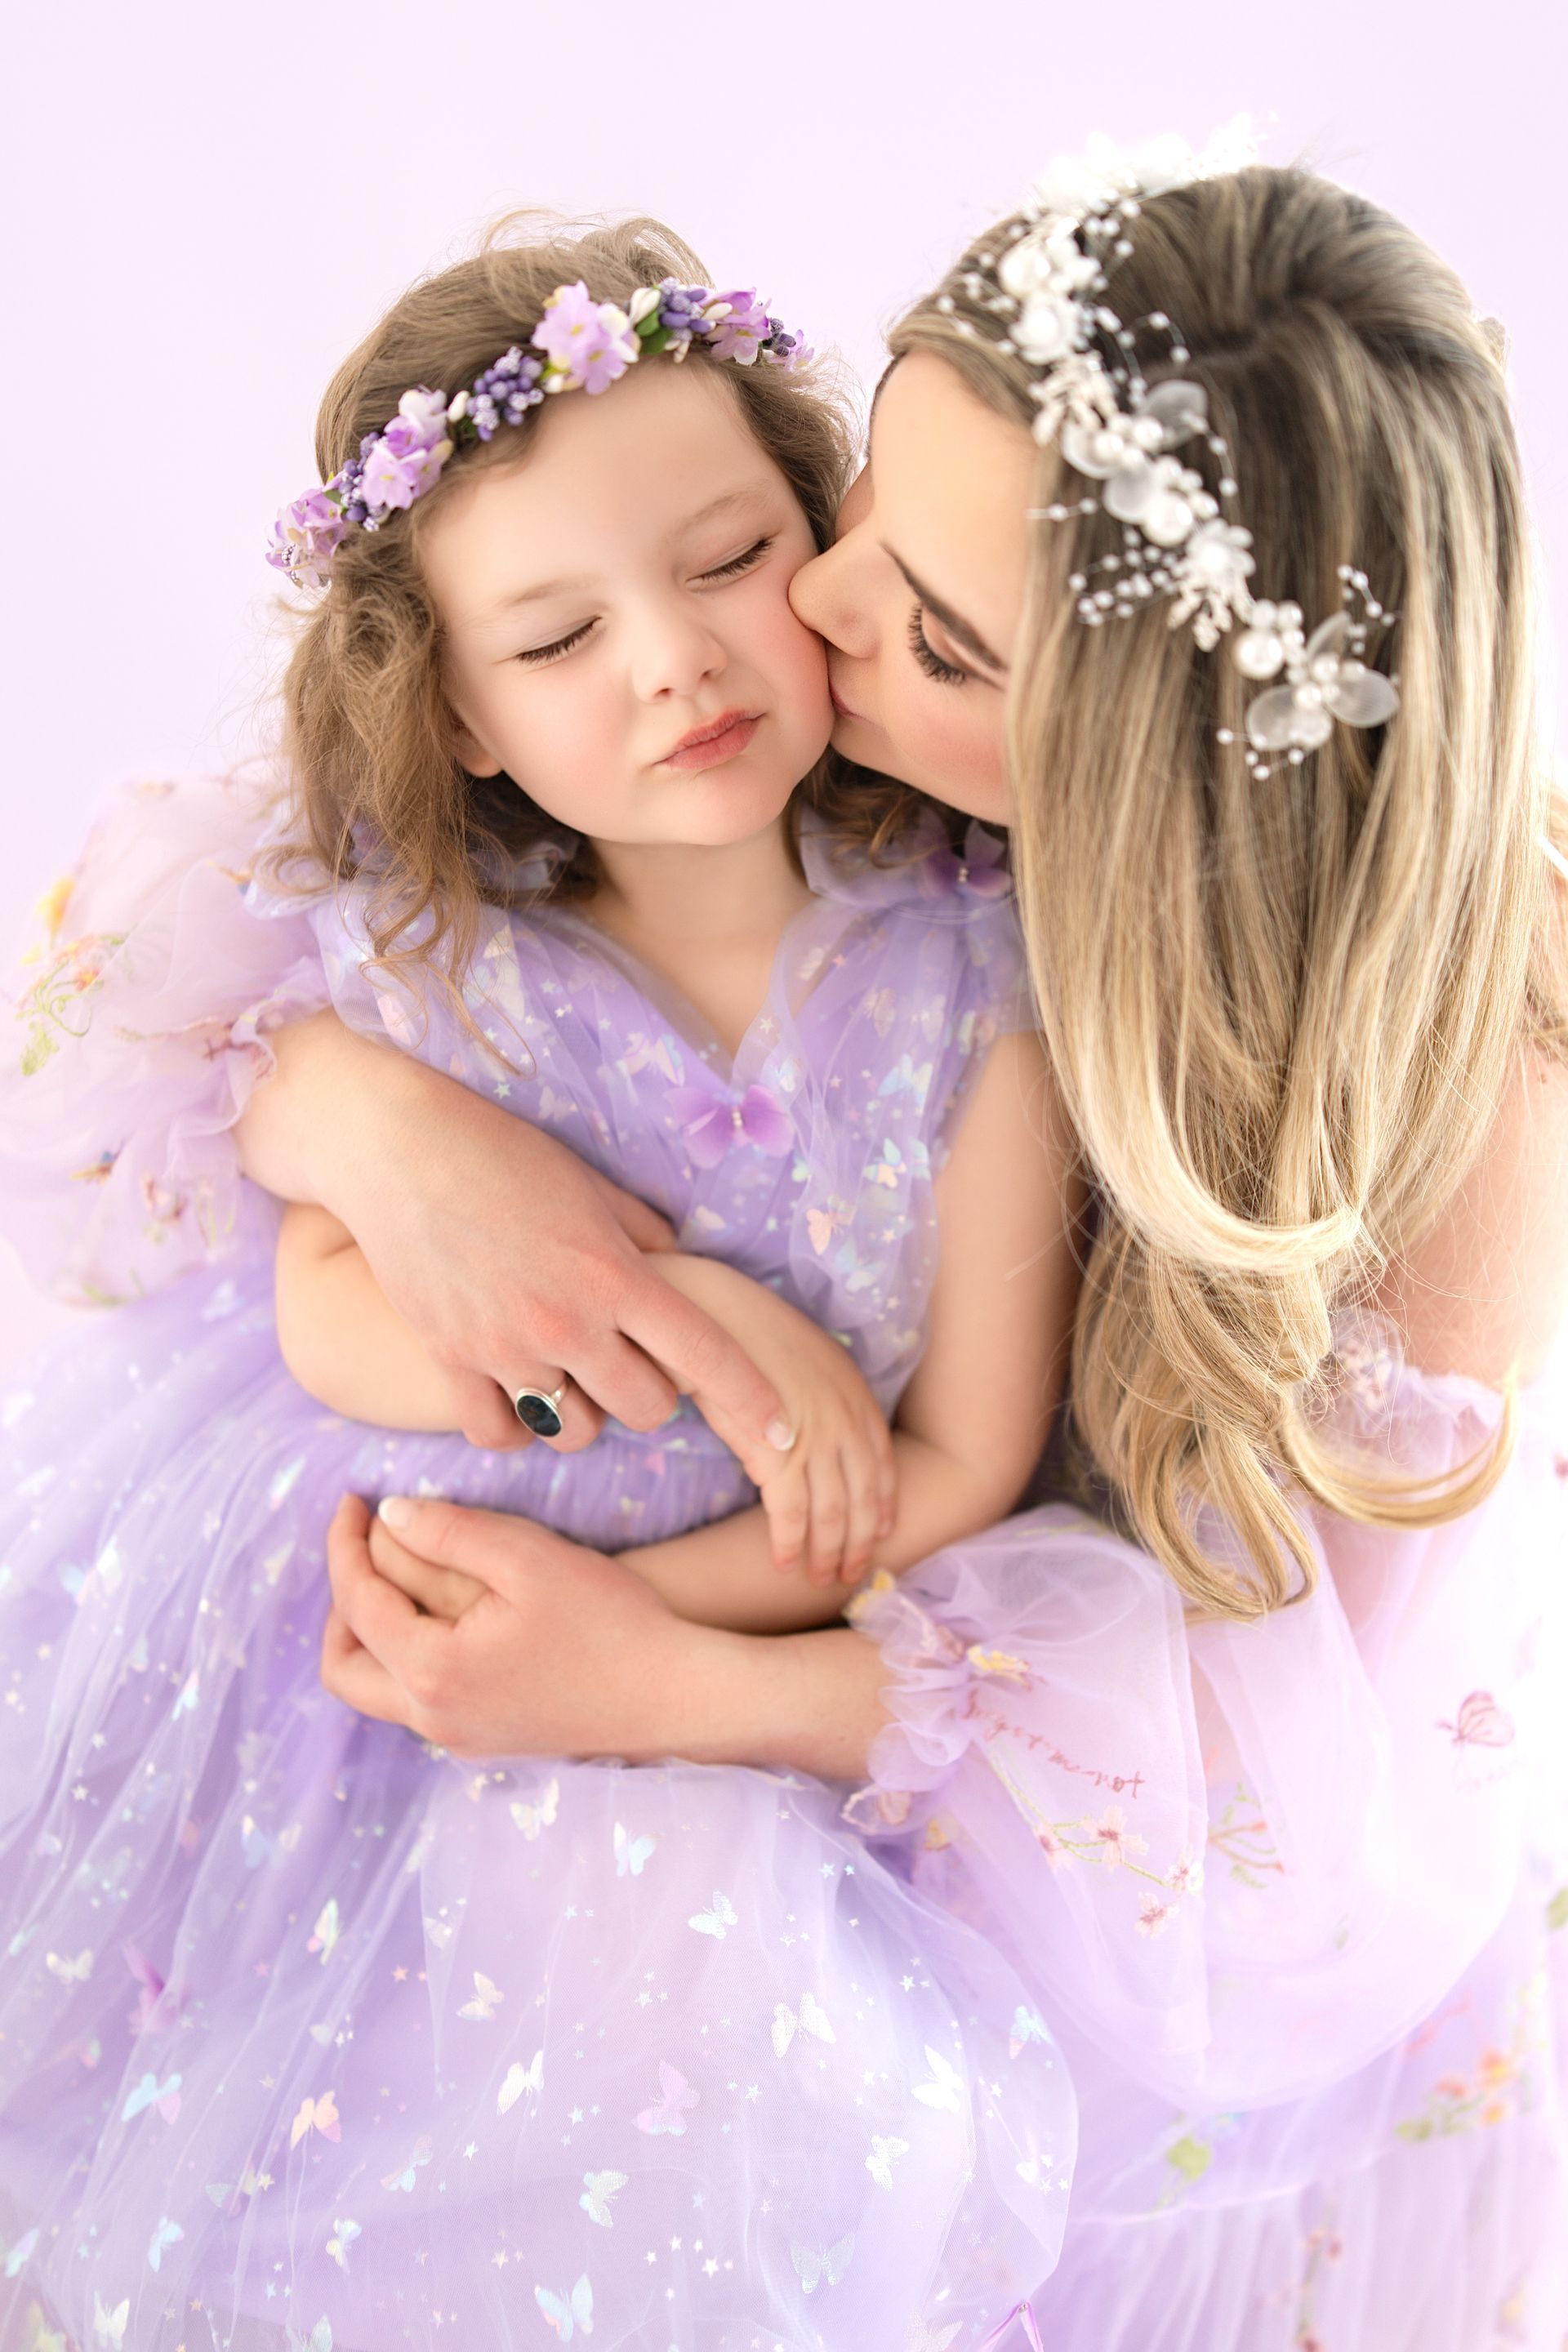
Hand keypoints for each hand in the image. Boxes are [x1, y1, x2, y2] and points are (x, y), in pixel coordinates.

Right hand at [241, 1012, 792, 1463]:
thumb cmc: (502, 1155)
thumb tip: (682, 1270)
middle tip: (633, 1365)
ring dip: (584, 1416)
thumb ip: (644, 1238)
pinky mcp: (450, 1362)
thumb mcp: (592, 1186)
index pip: (705, 1355)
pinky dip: (515, 1428)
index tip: (784, 1430)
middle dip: (652, 1397)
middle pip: (646, 1411)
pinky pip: (500, 1437)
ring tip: (571, 1380)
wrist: (395, 1150)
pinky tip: (517, 1397)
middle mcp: (567, 1322)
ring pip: (574, 1434)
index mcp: (615, 1274)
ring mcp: (506, 1348)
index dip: (753, 1398)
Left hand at [320, 1491, 893, 1779]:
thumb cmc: (610, 1621)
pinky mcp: (487, 1741)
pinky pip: (416, 1701)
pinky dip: (406, 1655)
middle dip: (340, 1600)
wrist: (676, 1696)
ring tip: (396, 1576)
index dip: (344, 1542)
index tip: (353, 1498)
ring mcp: (459, 1737)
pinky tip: (443, 1615)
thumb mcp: (528, 1556)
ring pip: (377, 1691)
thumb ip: (449, 1530)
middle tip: (360, 1546)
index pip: (356, 1601)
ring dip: (370, 1632)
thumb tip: (388, 1515)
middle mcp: (432, 1717)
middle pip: (343, 1666)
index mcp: (432, 1671)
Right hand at [657, 1256, 895, 1583]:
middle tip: (852, 1572)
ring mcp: (813, 1436)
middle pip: (862, 1496)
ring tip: (820, 1578)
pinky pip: (790, 1514)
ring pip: (832, 1513)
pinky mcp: (776, 1453)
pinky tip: (783, 1561)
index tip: (881, 1530)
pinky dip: (790, 1542)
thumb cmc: (741, 1329)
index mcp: (854, 1391)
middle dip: (859, 1540)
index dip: (883, 1502)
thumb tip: (817, 1431)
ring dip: (828, 1552)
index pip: (883, 1461)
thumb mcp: (802, 1356)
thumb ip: (823, 1395)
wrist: (706, 1308)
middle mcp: (844, 1417)